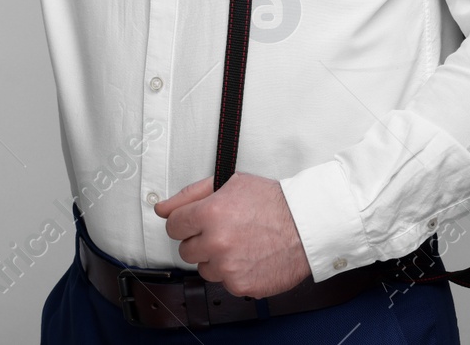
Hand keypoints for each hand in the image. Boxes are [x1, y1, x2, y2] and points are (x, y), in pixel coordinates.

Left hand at [154, 173, 312, 297]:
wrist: (307, 225)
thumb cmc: (273, 202)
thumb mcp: (232, 183)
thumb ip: (191, 195)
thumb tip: (162, 208)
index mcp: (210, 214)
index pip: (173, 225)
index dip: (187, 222)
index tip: (200, 221)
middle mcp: (216, 242)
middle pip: (185, 250)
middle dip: (201, 241)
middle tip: (227, 231)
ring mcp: (228, 267)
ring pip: (204, 269)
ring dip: (217, 259)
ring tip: (242, 244)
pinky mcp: (240, 285)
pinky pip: (224, 282)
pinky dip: (235, 273)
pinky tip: (251, 257)